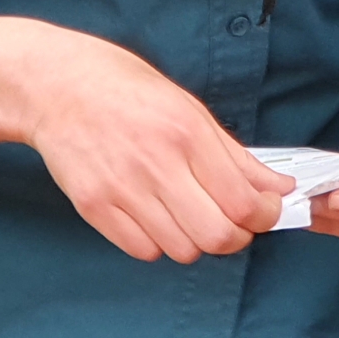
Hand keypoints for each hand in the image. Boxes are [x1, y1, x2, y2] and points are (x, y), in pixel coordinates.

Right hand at [0, 17, 293, 264]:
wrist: (58, 86)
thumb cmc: (130, 93)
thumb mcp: (192, 111)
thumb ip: (237, 156)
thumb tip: (279, 188)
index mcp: (187, 134)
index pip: (242, 202)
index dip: (263, 217)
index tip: (264, 213)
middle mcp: (156, 164)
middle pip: (216, 236)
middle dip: (234, 236)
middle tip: (232, 223)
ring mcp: (121, 189)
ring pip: (181, 250)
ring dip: (195, 241)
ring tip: (189, 215)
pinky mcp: (93, 207)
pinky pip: (142, 250)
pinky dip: (157, 243)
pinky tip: (155, 216)